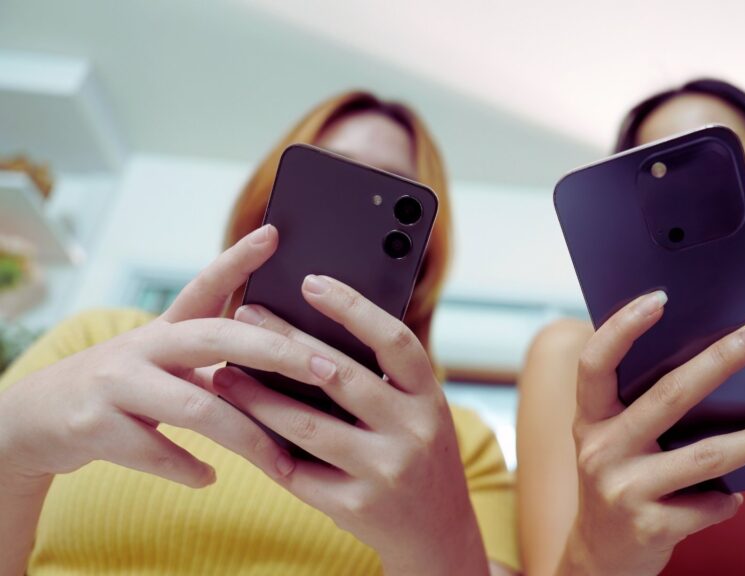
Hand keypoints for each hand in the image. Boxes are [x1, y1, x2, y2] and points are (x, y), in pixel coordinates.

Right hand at [0, 225, 337, 490]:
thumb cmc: (121, 390)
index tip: (275, 233)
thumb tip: (288, 360)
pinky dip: (188, 467)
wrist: (33, 420)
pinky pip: (157, 451)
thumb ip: (210, 359)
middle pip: (217, 338)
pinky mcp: (95, 425)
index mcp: (165, 329)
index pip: (206, 285)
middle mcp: (142, 346)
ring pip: (197, 407)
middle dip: (278, 353)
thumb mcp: (161, 363)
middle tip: (325, 370)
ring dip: (248, 438)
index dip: (239, 259)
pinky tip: (210, 478)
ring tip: (282, 462)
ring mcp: (116, 384)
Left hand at [212, 274, 487, 575]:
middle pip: (340, 376)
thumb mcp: (419, 413)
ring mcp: (386, 471)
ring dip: (258, 397)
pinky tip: (237, 425)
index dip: (353, 308)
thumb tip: (314, 329)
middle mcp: (413, 431)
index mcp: (430, 398)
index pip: (394, 341)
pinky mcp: (356, 506)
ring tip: (223, 374)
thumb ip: (384, 379)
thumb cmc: (418, 458)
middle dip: (284, 343)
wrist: (436, 534)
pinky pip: (296, 469)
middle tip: (244, 315)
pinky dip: (262, 444)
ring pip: (307, 425)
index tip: (311, 281)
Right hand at [561, 291, 744, 575]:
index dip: (622, 326)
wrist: (599, 562)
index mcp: (589, 419)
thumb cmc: (618, 484)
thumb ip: (640, 406)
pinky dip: (730, 500)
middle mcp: (599, 450)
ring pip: (707, 455)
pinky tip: (740, 497)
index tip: (660, 297)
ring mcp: (623, 490)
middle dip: (722, 359)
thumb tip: (708, 356)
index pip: (596, 362)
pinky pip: (710, 504)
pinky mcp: (649, 527)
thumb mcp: (613, 442)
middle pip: (669, 396)